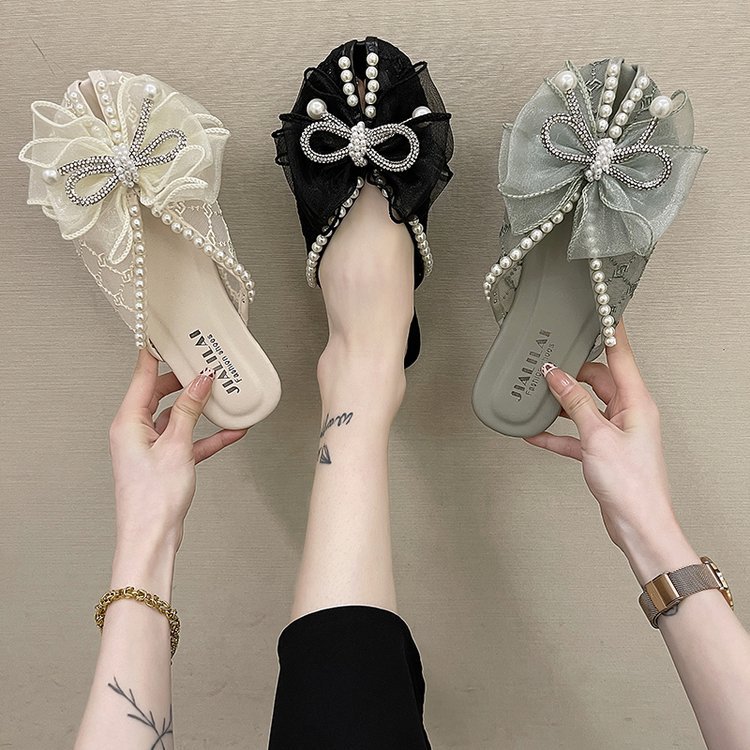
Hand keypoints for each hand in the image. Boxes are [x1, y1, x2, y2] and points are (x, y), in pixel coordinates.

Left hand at [109, 350, 246, 551]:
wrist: (152, 537)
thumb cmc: (153, 498)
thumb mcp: (176, 445)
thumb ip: (189, 410)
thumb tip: (200, 380)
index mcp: (128, 422)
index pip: (142, 375)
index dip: (157, 353)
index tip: (171, 336)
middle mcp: (135, 431)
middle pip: (161, 393)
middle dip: (186, 380)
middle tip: (207, 365)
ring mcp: (149, 447)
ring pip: (177, 416)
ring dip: (200, 409)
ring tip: (223, 395)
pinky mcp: (164, 461)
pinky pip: (187, 440)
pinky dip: (207, 435)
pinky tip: (230, 430)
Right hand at [525, 320, 697, 582]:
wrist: (637, 524)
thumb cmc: (630, 484)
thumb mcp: (596, 435)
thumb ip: (574, 402)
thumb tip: (556, 375)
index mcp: (637, 402)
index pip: (622, 355)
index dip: (610, 332)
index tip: (600, 311)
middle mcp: (629, 413)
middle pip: (597, 379)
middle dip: (571, 373)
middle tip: (548, 364)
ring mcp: (616, 432)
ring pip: (584, 406)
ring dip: (561, 403)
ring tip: (537, 396)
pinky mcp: (603, 451)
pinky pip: (576, 433)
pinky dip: (557, 432)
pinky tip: (535, 432)